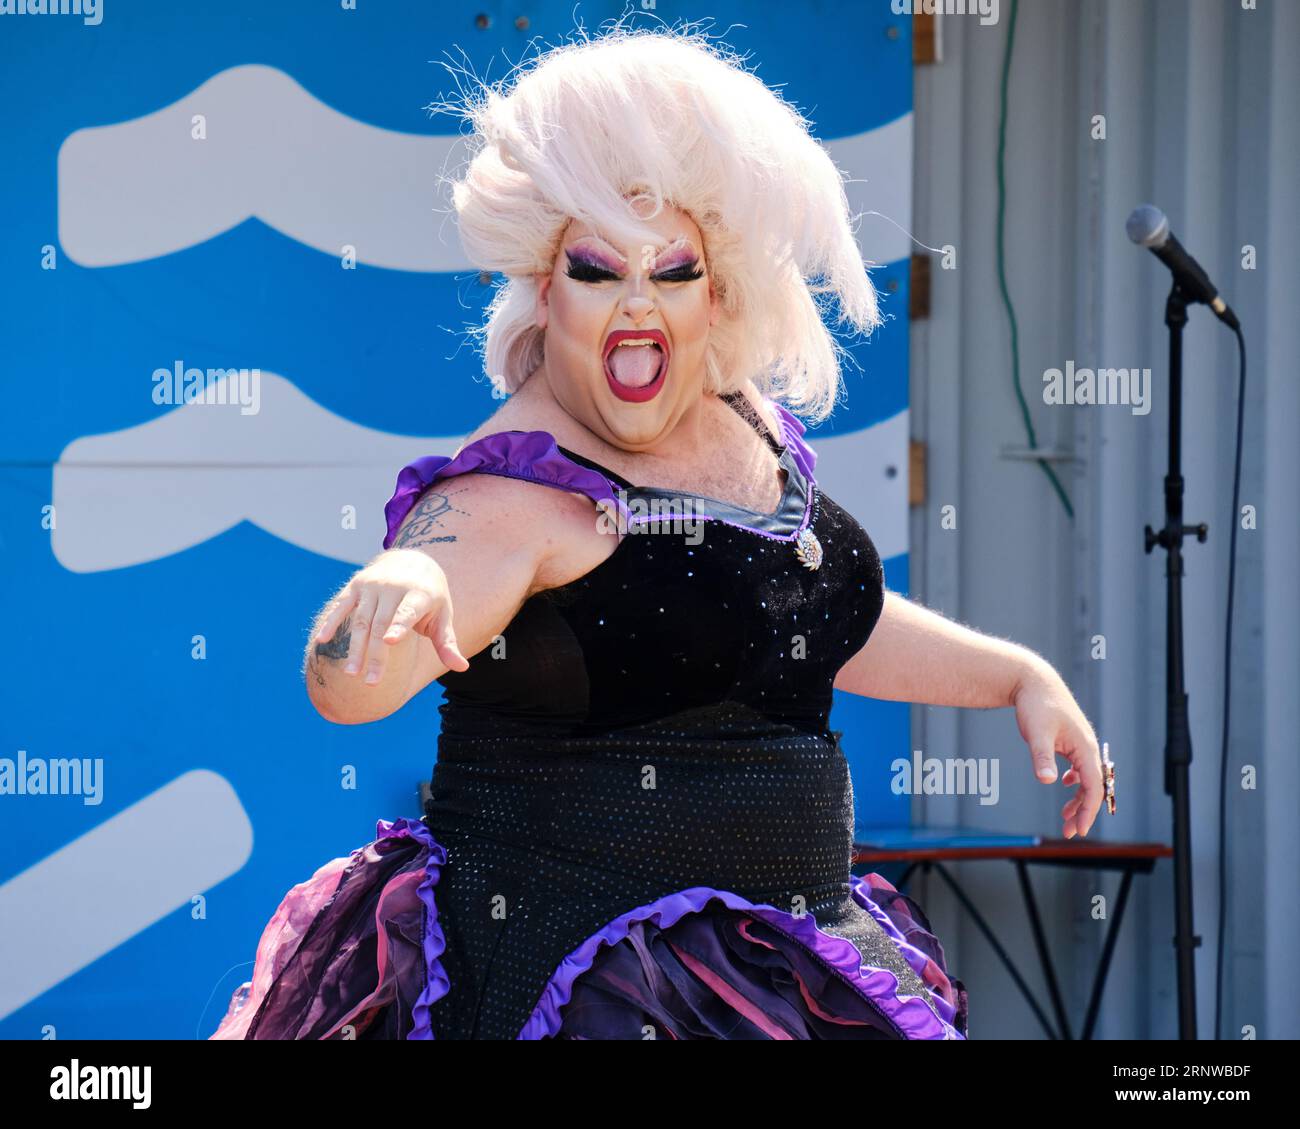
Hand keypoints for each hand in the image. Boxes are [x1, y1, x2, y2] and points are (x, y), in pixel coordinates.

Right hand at [314, 549, 469, 686]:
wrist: (413, 560)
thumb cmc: (431, 597)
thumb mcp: (443, 616)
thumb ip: (447, 643)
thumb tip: (462, 669)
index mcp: (419, 594)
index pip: (407, 611)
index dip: (399, 625)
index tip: (389, 642)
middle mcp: (394, 587)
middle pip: (382, 624)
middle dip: (375, 654)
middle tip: (371, 682)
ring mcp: (373, 585)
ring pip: (361, 620)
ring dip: (354, 647)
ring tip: (351, 673)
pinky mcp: (356, 586)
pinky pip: (341, 605)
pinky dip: (331, 622)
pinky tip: (321, 640)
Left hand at [1011, 662, 1102, 838]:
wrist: (1033, 681)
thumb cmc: (1036, 705)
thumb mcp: (1037, 733)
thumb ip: (1042, 757)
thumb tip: (1047, 781)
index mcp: (1085, 747)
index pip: (1094, 786)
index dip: (1089, 810)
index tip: (1080, 830)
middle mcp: (1087, 747)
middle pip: (1093, 786)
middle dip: (1084, 811)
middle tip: (1071, 831)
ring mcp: (1080, 744)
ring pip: (1086, 778)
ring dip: (1078, 798)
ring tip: (1066, 816)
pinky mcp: (1070, 740)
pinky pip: (1079, 766)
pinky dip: (1074, 781)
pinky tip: (1064, 785)